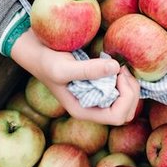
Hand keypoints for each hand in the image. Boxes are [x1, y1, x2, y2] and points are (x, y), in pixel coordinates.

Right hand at [10, 29, 140, 125]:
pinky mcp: (98, 84)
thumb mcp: (64, 68)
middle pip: (126, 112)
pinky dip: (124, 78)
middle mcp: (92, 107)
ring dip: (129, 84)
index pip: (117, 116)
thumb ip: (89, 70)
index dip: (125, 97)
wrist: (35, 50)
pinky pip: (120, 89)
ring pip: (126, 101)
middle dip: (131, 92)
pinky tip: (115, 64)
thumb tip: (116, 67)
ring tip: (119, 67)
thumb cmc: (46, 62)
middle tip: (122, 69)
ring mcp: (95, 96)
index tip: (117, 75)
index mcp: (84, 110)